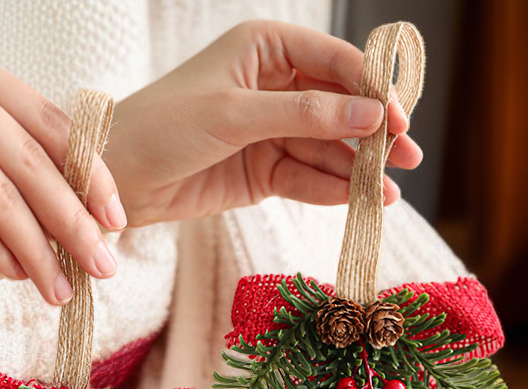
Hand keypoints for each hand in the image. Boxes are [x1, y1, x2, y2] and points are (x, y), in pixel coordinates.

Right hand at [0, 40, 126, 305]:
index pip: (50, 122)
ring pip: (4, 199)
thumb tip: (66, 204)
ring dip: (41, 252)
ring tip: (63, 289)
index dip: (90, 174)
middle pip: (35, 164)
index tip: (116, 218)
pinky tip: (18, 275)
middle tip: (106, 265)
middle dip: (77, 223)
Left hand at [104, 21, 422, 226]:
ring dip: (354, 170)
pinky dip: (327, 189)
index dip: (370, 90)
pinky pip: (304, 177)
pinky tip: (355, 200)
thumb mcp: (236, 114)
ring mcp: (269, 131)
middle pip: (337, 108)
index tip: (397, 120)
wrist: (120, 178)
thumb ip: (304, 115)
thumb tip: (369, 115)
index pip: (334, 63)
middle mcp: (273, 87)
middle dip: (371, 135)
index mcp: (265, 49)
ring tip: (387, 194)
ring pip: (324, 148)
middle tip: (407, 158)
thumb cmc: (164, 126)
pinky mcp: (262, 170)